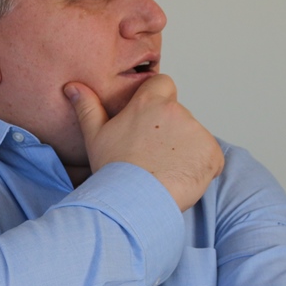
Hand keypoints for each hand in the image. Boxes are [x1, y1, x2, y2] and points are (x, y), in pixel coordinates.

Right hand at [64, 74, 222, 210]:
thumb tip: (73, 87)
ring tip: (164, 172)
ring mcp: (197, 132)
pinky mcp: (212, 153)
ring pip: (194, 138)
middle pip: (179, 117)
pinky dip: (201, 168)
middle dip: (171, 134)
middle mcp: (176, 111)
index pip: (164, 84)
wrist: (133, 201)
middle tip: (152, 157)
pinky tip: (180, 180)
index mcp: (149, 102)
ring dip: (185, 152)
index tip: (150, 122)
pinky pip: (211, 158)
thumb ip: (88, 107)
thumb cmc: (113, 171)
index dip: (159, 100)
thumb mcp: (95, 136)